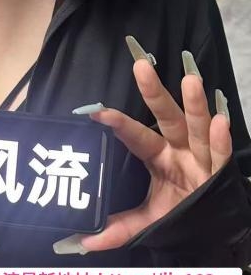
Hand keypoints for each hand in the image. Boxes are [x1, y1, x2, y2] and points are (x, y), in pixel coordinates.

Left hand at [56, 42, 231, 254]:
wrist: (215, 232)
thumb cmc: (179, 212)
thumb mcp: (149, 221)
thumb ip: (121, 228)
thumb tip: (86, 240)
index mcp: (157, 156)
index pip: (134, 136)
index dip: (117, 124)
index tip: (96, 112)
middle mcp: (178, 149)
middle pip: (166, 116)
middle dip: (155, 92)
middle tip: (141, 66)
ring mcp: (201, 157)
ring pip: (197, 127)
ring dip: (195, 105)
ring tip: (191, 80)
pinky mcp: (221, 172)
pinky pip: (221, 154)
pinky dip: (220, 139)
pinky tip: (220, 121)